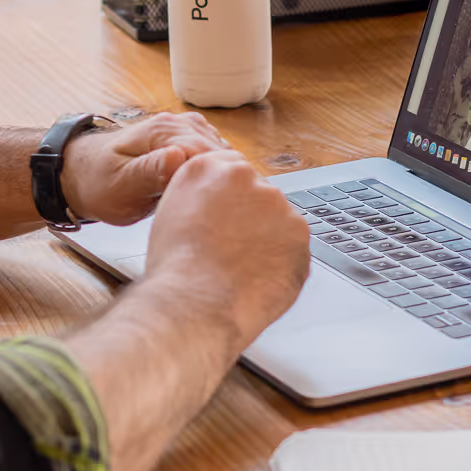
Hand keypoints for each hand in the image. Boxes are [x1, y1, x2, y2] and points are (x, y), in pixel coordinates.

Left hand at [62, 112, 228, 225]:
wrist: (83, 174)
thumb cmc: (99, 183)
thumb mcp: (121, 185)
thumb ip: (150, 172)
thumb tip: (179, 157)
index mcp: (164, 131)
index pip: (210, 154)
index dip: (218, 184)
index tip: (219, 209)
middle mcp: (179, 124)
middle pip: (222, 155)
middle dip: (224, 183)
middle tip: (220, 215)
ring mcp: (186, 131)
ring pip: (222, 157)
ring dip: (222, 180)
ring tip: (215, 208)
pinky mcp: (189, 142)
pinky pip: (215, 159)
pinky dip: (216, 176)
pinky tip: (209, 196)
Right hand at [139, 150, 311, 348]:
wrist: (196, 303)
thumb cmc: (176, 270)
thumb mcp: (170, 214)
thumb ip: (198, 197)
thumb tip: (216, 205)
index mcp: (208, 168)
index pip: (230, 170)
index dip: (229, 200)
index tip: (227, 218)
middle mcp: (246, 178)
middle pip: (258, 194)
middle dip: (250, 219)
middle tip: (231, 249)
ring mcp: (277, 205)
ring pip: (278, 221)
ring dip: (267, 240)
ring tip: (240, 269)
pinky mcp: (299, 234)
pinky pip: (292, 247)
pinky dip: (281, 263)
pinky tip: (257, 278)